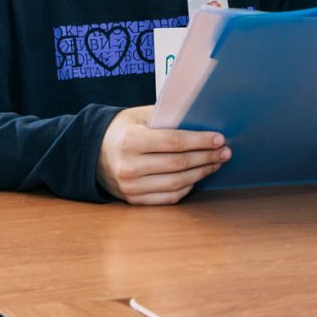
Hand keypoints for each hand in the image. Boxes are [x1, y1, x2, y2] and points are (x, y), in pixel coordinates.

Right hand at [96, 105, 229, 204]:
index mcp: (130, 141)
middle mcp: (129, 166)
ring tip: (216, 163)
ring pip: (176, 183)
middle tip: (225, 152)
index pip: (174, 142)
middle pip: (178, 164)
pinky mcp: (133, 200)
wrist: (92, 154)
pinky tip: (198, 177)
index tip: (219, 138)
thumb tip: (200, 121)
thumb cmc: (121, 130)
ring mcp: (130, 187)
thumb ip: (166, 117)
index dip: (200, 141)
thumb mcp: (138, 116)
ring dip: (201, 173)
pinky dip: (187, 188)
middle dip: (206, 157)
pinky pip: (168, 198)